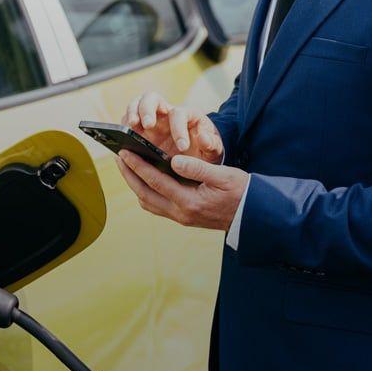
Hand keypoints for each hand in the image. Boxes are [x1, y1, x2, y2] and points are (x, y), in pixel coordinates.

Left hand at [116, 150, 248, 231]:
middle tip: (119, 158)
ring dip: (135, 184)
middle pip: (145, 194)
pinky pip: (157, 205)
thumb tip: (173, 160)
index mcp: (189, 202)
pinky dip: (146, 192)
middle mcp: (181, 213)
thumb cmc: (241, 192)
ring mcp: (181, 217)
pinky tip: (146, 180)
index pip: (156, 181)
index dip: (138, 166)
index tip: (125, 153)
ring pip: (148, 202)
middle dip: (129, 175)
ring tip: (128, 167)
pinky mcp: (184, 217)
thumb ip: (198, 168)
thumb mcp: (223, 176)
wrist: (252, 215)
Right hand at [122, 91, 223, 163]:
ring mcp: (151, 120)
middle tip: (147, 125)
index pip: (179, 114)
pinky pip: (127, 123)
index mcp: (186, 114)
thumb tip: (203, 138)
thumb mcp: (214, 150)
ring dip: (131, 114)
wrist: (197, 156)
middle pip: (151, 98)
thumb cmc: (205, 150)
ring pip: (136, 106)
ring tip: (129, 129)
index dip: (179, 129)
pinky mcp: (139, 131)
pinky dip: (123, 128)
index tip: (182, 147)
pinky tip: (123, 141)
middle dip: (147, 109)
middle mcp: (166, 112)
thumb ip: (212, 144)